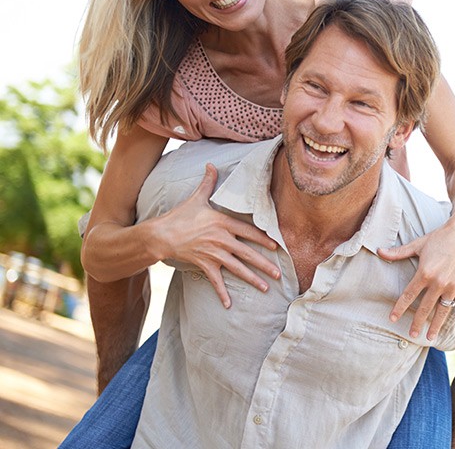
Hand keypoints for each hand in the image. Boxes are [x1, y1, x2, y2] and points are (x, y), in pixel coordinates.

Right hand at [154, 164, 280, 307]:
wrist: (159, 234)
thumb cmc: (180, 216)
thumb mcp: (196, 198)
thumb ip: (207, 183)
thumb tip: (210, 164)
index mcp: (223, 223)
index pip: (250, 232)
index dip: (264, 239)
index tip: (277, 247)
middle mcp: (222, 239)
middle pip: (248, 253)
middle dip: (265, 265)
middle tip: (279, 274)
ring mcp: (213, 253)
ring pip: (237, 269)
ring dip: (253, 279)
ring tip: (266, 288)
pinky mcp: (204, 264)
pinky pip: (216, 281)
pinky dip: (222, 293)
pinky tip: (229, 305)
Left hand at [378, 216, 454, 339]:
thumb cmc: (440, 237)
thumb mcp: (418, 244)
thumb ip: (398, 252)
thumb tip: (379, 251)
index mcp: (425, 272)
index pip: (409, 295)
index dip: (399, 308)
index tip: (392, 319)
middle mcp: (439, 282)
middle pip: (425, 307)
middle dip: (417, 322)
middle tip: (412, 335)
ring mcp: (454, 285)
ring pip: (443, 310)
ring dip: (436, 325)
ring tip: (430, 337)